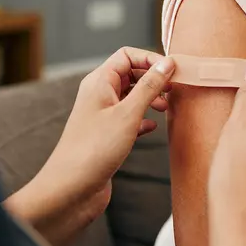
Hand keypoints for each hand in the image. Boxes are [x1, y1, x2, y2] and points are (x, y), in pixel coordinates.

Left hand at [37, 47, 175, 216]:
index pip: (126, 56)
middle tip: (175, 88)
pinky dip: (142, 120)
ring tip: (166, 107)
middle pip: (129, 74)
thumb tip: (167, 64)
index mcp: (99, 82)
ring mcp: (101, 116)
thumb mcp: (127, 114)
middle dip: (153, 78)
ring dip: (149, 98)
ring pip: (130, 97)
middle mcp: (99, 95)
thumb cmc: (93, 150)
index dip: (150, 59)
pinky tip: (153, 128)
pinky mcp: (106, 136)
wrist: (71, 189)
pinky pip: (128, 118)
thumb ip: (149, 87)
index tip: (173, 70)